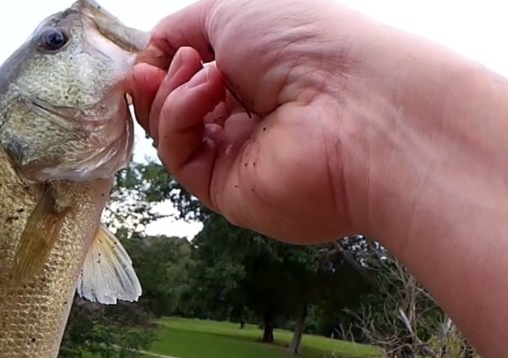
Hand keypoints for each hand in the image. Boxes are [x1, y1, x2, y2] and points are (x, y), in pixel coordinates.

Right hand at [131, 0, 378, 243]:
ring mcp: (238, 156)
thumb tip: (153, 50)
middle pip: (176, 107)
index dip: (166, 62)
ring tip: (193, 68)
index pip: (193, 74)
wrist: (354, 104)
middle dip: (159, 83)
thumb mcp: (236, 9)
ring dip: (170, 95)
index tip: (156, 50)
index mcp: (260, 74)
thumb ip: (185, 26)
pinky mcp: (227, 191)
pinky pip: (182, 156)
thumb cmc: (310, 43)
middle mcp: (250, 117)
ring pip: (173, 132)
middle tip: (155, 67)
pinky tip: (206, 91)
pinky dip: (181, 118)